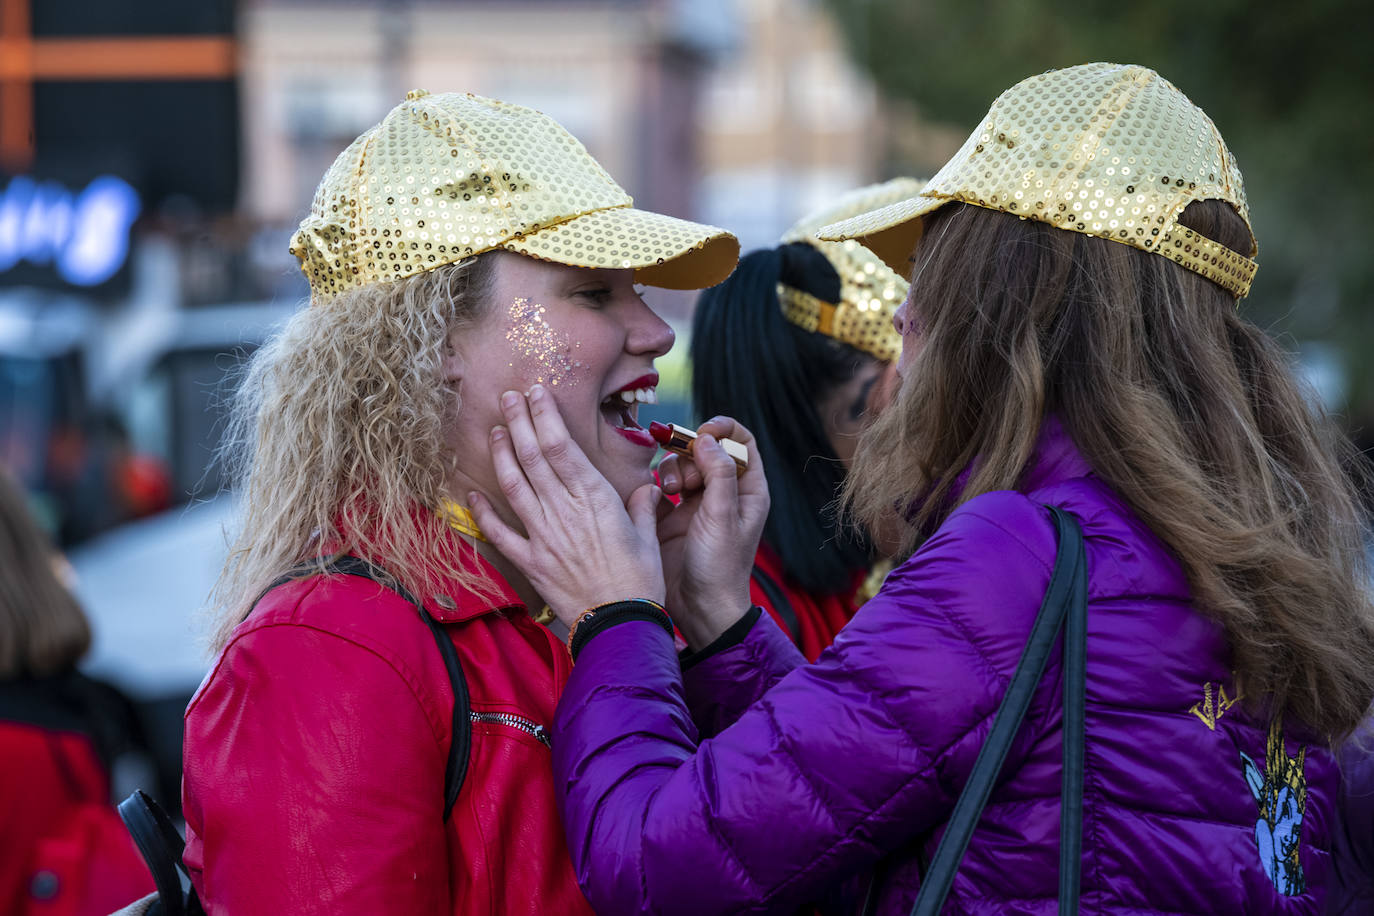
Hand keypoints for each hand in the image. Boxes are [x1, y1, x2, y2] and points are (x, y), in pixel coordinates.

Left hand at [469, 385, 664, 627]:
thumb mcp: (648, 537)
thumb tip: (648, 488)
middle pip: (533, 457)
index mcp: (595, 498)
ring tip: (496, 429)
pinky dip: (483, 512)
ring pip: (514, 485)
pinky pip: (500, 533)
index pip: (562, 446)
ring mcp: (543, 536)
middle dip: (519, 421)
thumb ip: (642, 506)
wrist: (620, 625)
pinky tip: (473, 493)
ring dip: (502, 454)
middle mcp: (564, 511)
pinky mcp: (531, 562)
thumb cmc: (640, 581)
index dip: (545, 416)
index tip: (536, 393)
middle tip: (508, 397)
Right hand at [655, 416, 768, 647]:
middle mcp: (723, 493)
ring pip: (681, 465)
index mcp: (747, 490)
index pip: (741, 442)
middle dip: (690, 453)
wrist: (697, 609)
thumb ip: (718, 473)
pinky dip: (654, 486)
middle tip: (685, 479)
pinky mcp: (671, 517)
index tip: (701, 433)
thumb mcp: (722, 516)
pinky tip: (654, 498)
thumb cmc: (719, 568)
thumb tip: (707, 437)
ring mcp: (696, 504)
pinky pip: (660, 487)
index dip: (722, 430)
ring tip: (668, 490)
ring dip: (672, 469)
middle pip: (705, 449)